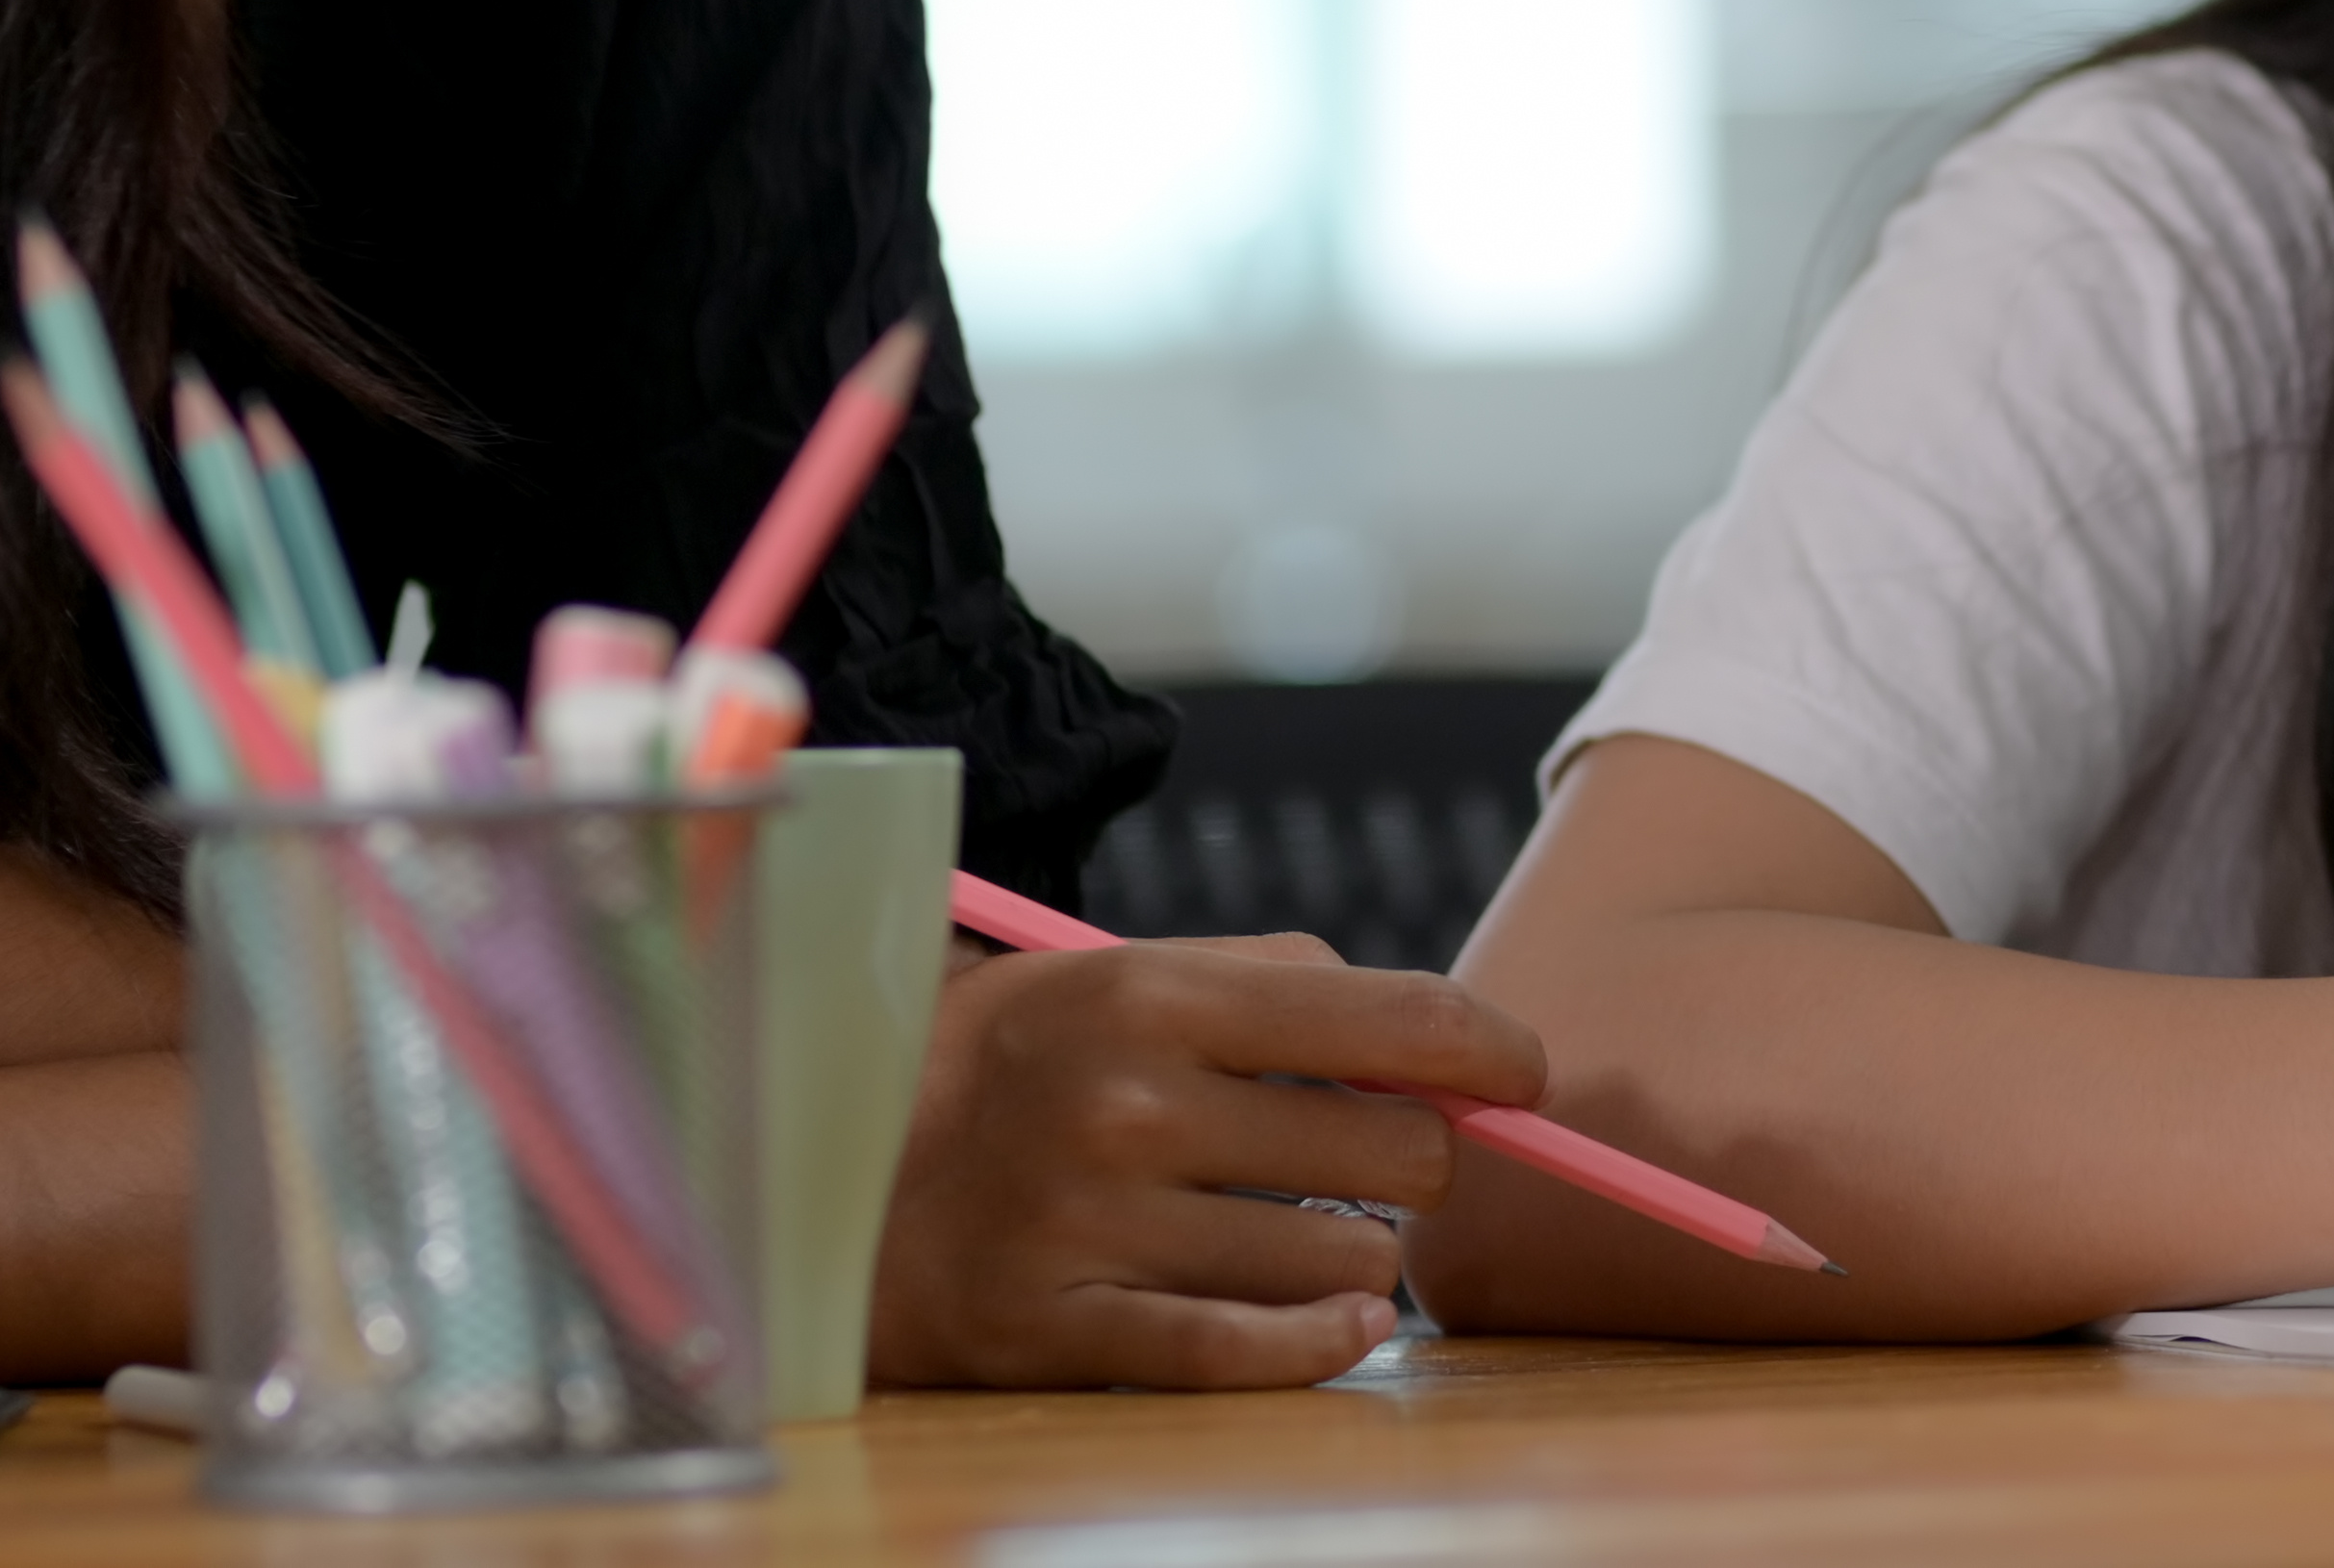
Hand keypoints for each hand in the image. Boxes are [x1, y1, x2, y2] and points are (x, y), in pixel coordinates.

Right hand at [874, 933, 1555, 1389]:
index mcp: (1148, 994)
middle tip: (1360, 1157)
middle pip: (1395, 1149)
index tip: (1517, 1073)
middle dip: (1406, 1156)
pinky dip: (1321, 1345)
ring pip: (1344, 1263)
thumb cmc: (1011, 1068)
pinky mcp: (1060, 1332)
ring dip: (1349, 1256)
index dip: (1493, 1051)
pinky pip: (1253, 1355)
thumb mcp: (1115, 978)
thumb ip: (1276, 988)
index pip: (1397, 1017)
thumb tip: (1449, 1040)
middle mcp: (1125, 1109)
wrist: (816, 1175)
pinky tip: (1343, 1326)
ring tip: (1286, 1229)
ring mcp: (1091, 1228)